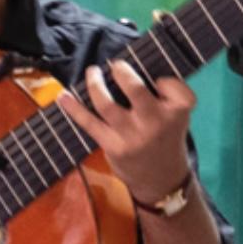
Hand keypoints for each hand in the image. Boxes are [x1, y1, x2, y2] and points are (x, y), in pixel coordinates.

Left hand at [54, 60, 195, 206]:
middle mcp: (156, 122)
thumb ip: (165, 94)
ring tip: (92, 72)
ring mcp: (133, 135)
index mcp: (178, 111)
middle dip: (120, 71)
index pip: (171, 84)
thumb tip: (127, 69)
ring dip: (94, 83)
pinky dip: (74, 108)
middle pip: (135, 89)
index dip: (164, 80)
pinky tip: (63, 96)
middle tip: (115, 65)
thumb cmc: (166, 137)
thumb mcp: (178, 116)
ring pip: (106, 103)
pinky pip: (89, 123)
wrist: (162, 178)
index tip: (158, 81)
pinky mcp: (114, 146)